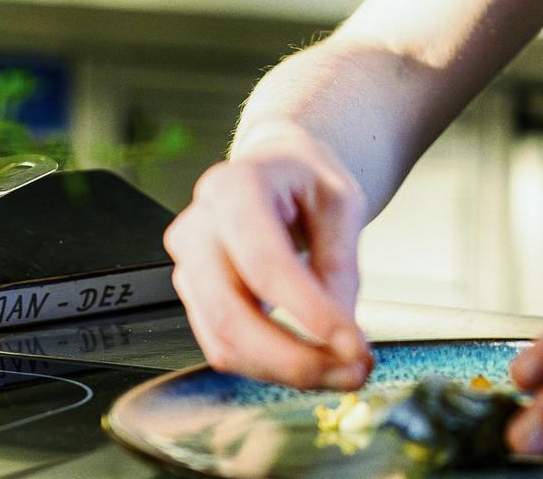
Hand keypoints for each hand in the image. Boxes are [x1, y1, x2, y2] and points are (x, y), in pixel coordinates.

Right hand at [163, 126, 374, 389]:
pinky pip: (225, 348)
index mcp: (233, 188)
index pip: (265, 264)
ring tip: (344, 371)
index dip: (309, 311)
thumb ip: (339, 264)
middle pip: (231, 315)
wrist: (273, 169)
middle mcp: (197, 228)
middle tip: (355, 372)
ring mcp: (187, 266)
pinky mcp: (195, 299)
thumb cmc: (305, 180)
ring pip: (225, 343)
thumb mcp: (341, 203)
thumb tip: (340, 336)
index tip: (354, 344)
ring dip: (287, 371)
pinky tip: (314, 362)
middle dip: (297, 358)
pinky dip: (272, 367)